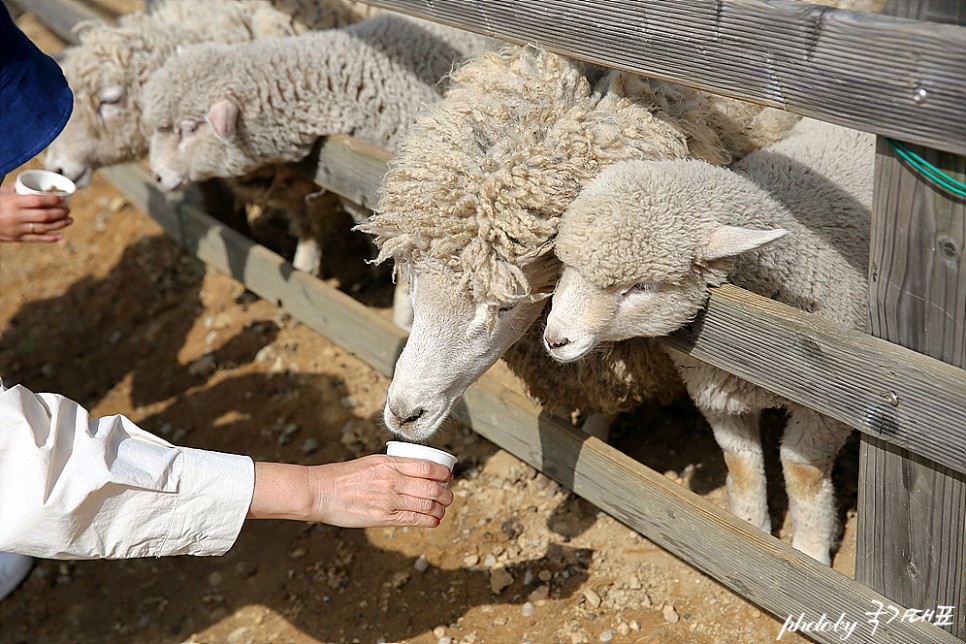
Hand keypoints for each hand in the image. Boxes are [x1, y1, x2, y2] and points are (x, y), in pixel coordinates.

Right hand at [0, 184, 72, 241]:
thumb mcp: (2, 192)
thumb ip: (17, 187)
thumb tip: (35, 182)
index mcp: (13, 202)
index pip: (37, 201)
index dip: (52, 199)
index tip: (62, 198)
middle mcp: (16, 216)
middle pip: (44, 216)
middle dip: (60, 213)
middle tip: (68, 210)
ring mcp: (17, 229)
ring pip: (43, 228)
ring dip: (59, 225)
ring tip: (69, 220)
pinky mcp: (18, 238)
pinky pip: (37, 239)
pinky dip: (50, 238)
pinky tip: (60, 236)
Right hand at [248, 455, 454, 527]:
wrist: (322, 491)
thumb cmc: (345, 476)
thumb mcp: (372, 462)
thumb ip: (394, 467)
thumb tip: (416, 472)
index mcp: (390, 463)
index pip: (428, 467)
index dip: (443, 472)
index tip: (448, 475)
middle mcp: (392, 480)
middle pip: (432, 487)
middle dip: (446, 493)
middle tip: (448, 495)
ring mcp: (389, 499)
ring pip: (427, 505)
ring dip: (440, 508)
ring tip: (442, 508)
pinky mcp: (383, 517)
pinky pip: (414, 519)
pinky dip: (429, 520)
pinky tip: (434, 520)